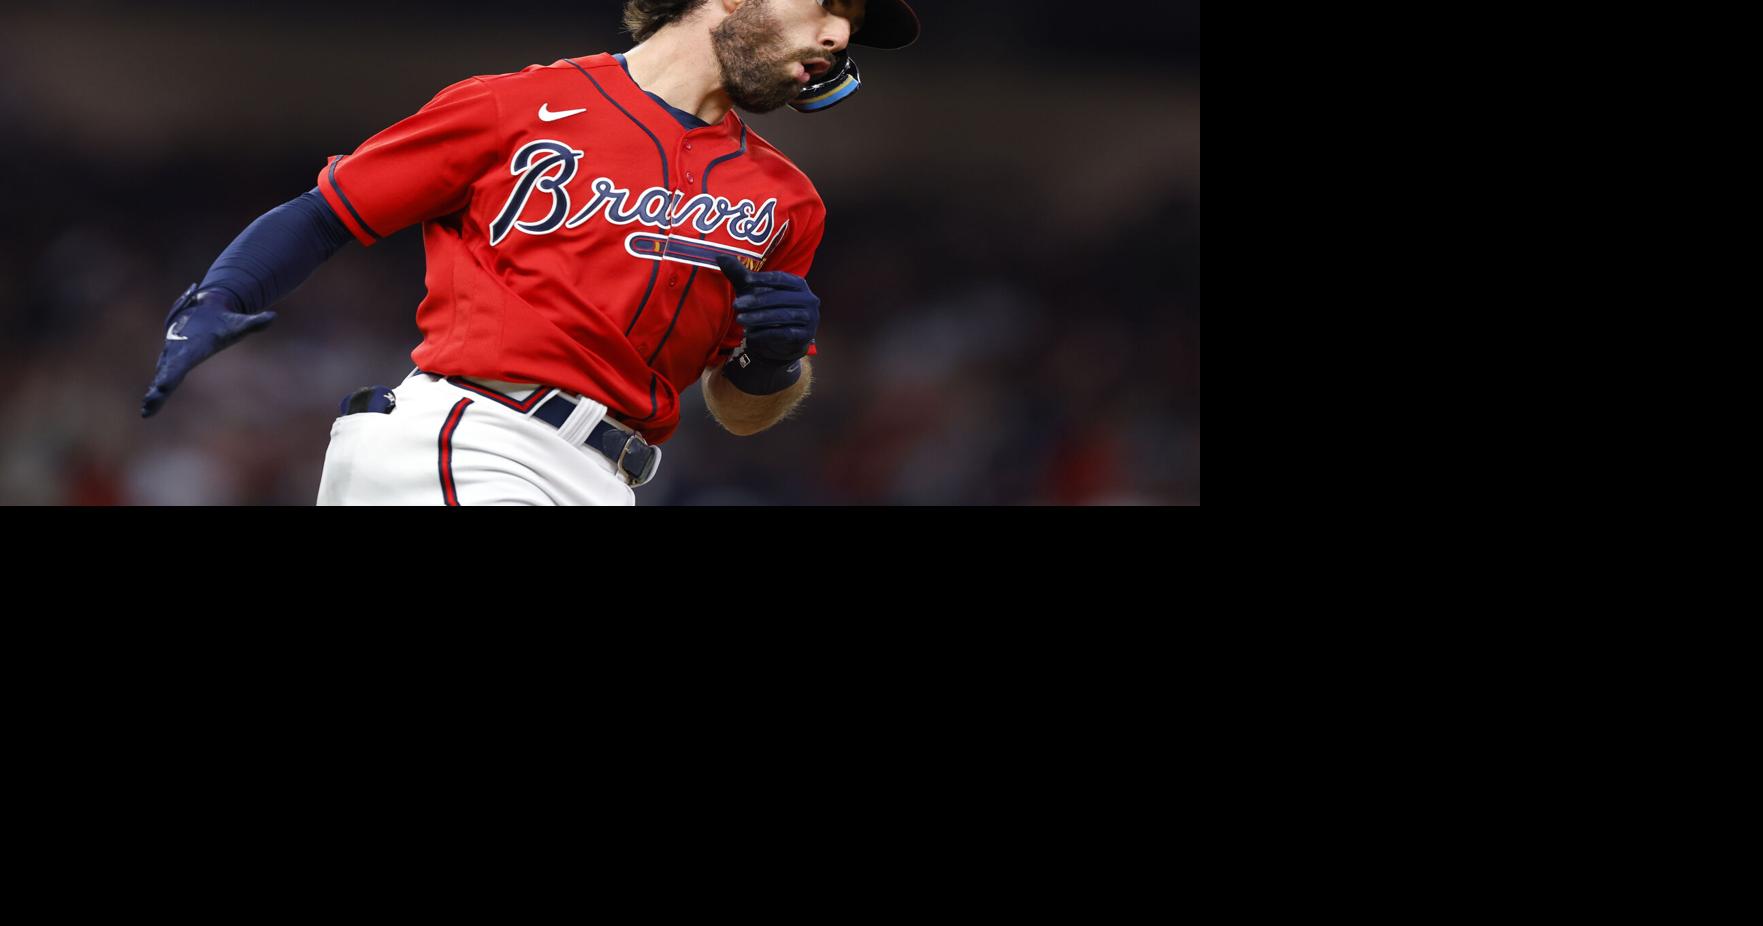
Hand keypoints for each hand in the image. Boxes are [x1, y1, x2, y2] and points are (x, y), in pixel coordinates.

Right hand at [140, 284, 277, 417]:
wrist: (206, 307)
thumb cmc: (226, 320)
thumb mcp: (241, 323)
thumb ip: (255, 322)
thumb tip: (272, 317)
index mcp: (193, 346)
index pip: (182, 364)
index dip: (172, 375)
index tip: (162, 387)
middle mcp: (179, 352)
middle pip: (167, 374)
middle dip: (158, 389)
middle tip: (149, 404)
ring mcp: (173, 356)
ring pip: (162, 377)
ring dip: (154, 394)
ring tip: (147, 410)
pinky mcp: (173, 360)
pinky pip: (163, 378)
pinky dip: (156, 392)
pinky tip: (149, 408)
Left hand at [715, 255, 818, 364]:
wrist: (781, 342)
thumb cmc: (767, 310)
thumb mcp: (753, 291)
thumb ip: (740, 274)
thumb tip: (719, 256)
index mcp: (798, 284)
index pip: (780, 278)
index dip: (763, 279)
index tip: (745, 280)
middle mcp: (809, 299)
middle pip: (780, 298)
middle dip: (757, 301)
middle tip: (736, 305)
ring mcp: (810, 318)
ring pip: (782, 316)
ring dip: (759, 318)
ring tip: (740, 320)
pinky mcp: (806, 336)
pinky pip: (785, 333)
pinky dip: (766, 333)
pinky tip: (751, 335)